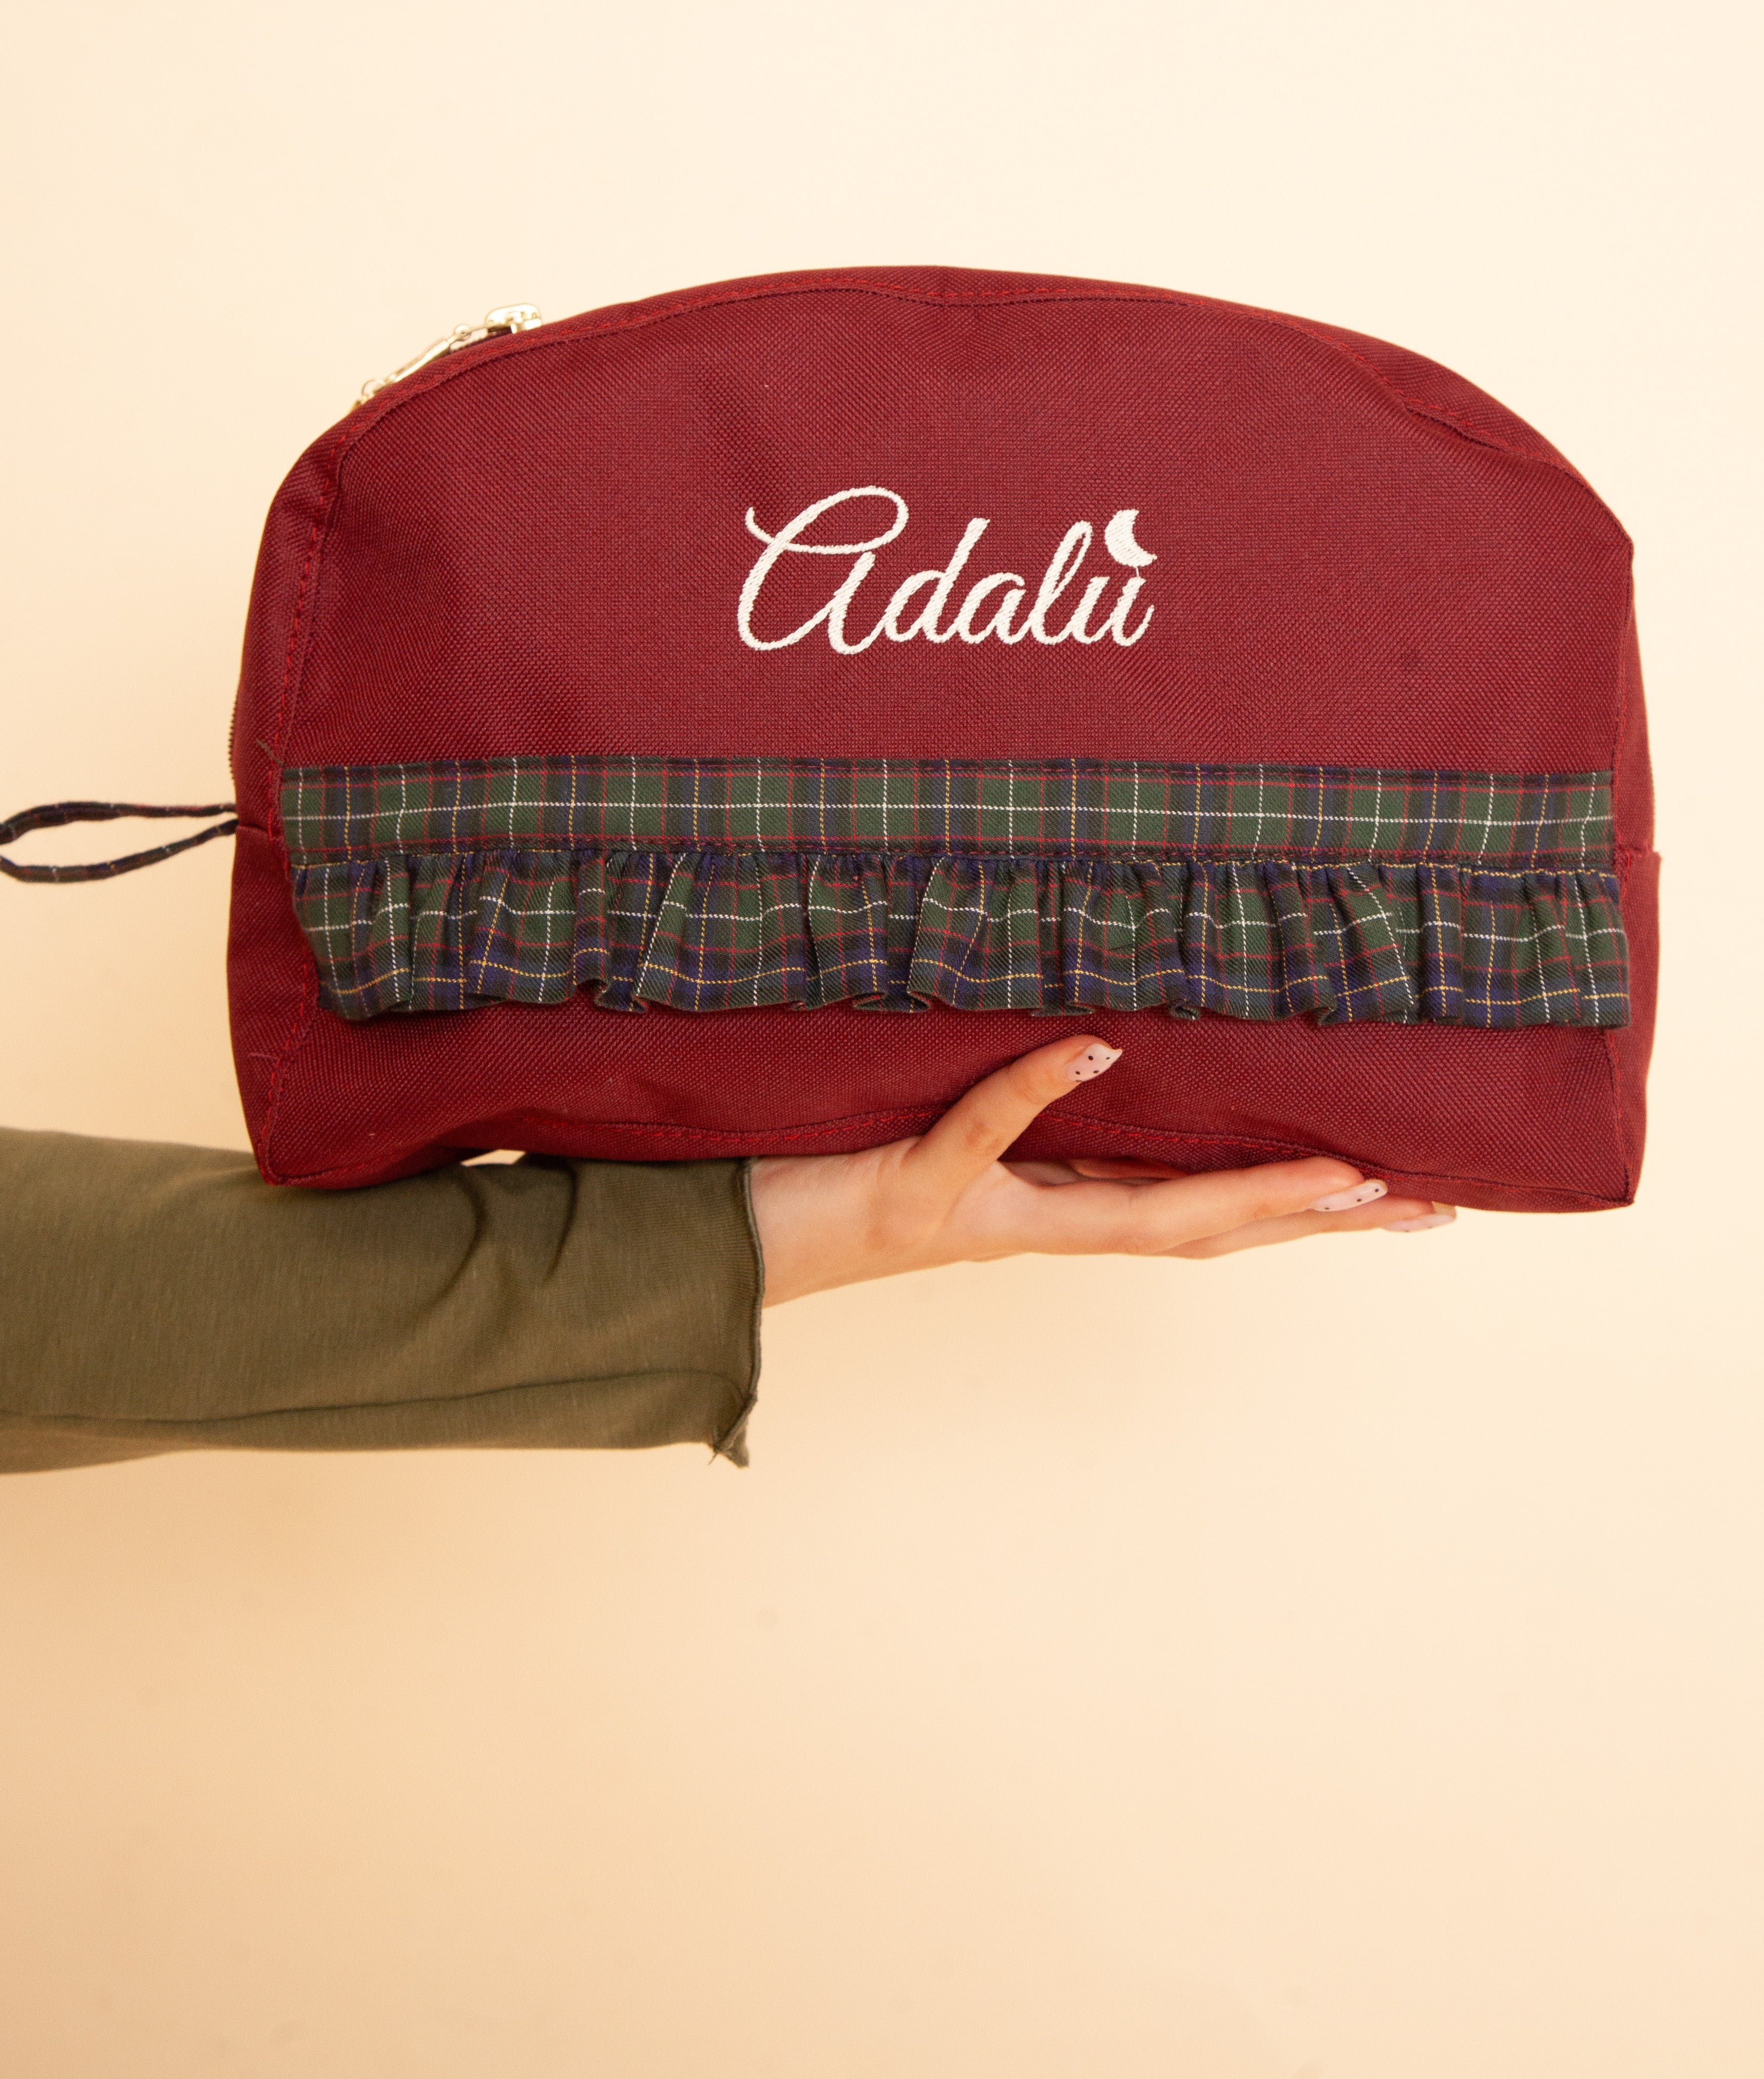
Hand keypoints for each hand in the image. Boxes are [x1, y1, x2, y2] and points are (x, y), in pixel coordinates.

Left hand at [749, 1035, 1452, 1305]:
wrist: (732, 1241)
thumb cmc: (842, 1171)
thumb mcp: (956, 1129)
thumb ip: (1030, 1107)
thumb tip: (1114, 1045)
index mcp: (1058, 1208)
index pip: (1207, 1214)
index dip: (1308, 1210)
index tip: (1407, 1190)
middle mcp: (1038, 1224)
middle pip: (1206, 1229)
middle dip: (1319, 1219)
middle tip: (1424, 1200)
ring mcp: (981, 1212)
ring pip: (1134, 1214)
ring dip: (1239, 1194)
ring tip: (1337, 1173)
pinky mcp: (910, 1188)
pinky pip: (982, 1129)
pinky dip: (1039, 1088)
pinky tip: (1094, 1045)